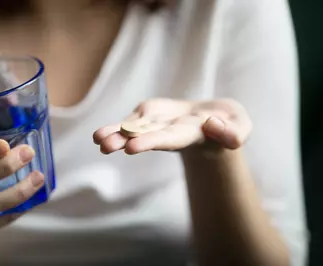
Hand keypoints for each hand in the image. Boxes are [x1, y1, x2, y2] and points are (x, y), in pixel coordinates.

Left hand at [93, 98, 251, 153]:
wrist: (213, 120)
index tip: (132, 148)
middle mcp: (169, 132)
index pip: (169, 138)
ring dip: (115, 134)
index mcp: (190, 135)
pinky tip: (100, 134)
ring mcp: (159, 124)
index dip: (151, 141)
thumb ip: (233, 133)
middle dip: (126, 140)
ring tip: (97, 139)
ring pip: (135, 129)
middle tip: (105, 146)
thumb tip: (213, 125)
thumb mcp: (240, 127)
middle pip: (146, 135)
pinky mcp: (152, 116)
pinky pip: (134, 120)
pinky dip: (118, 126)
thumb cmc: (229, 124)